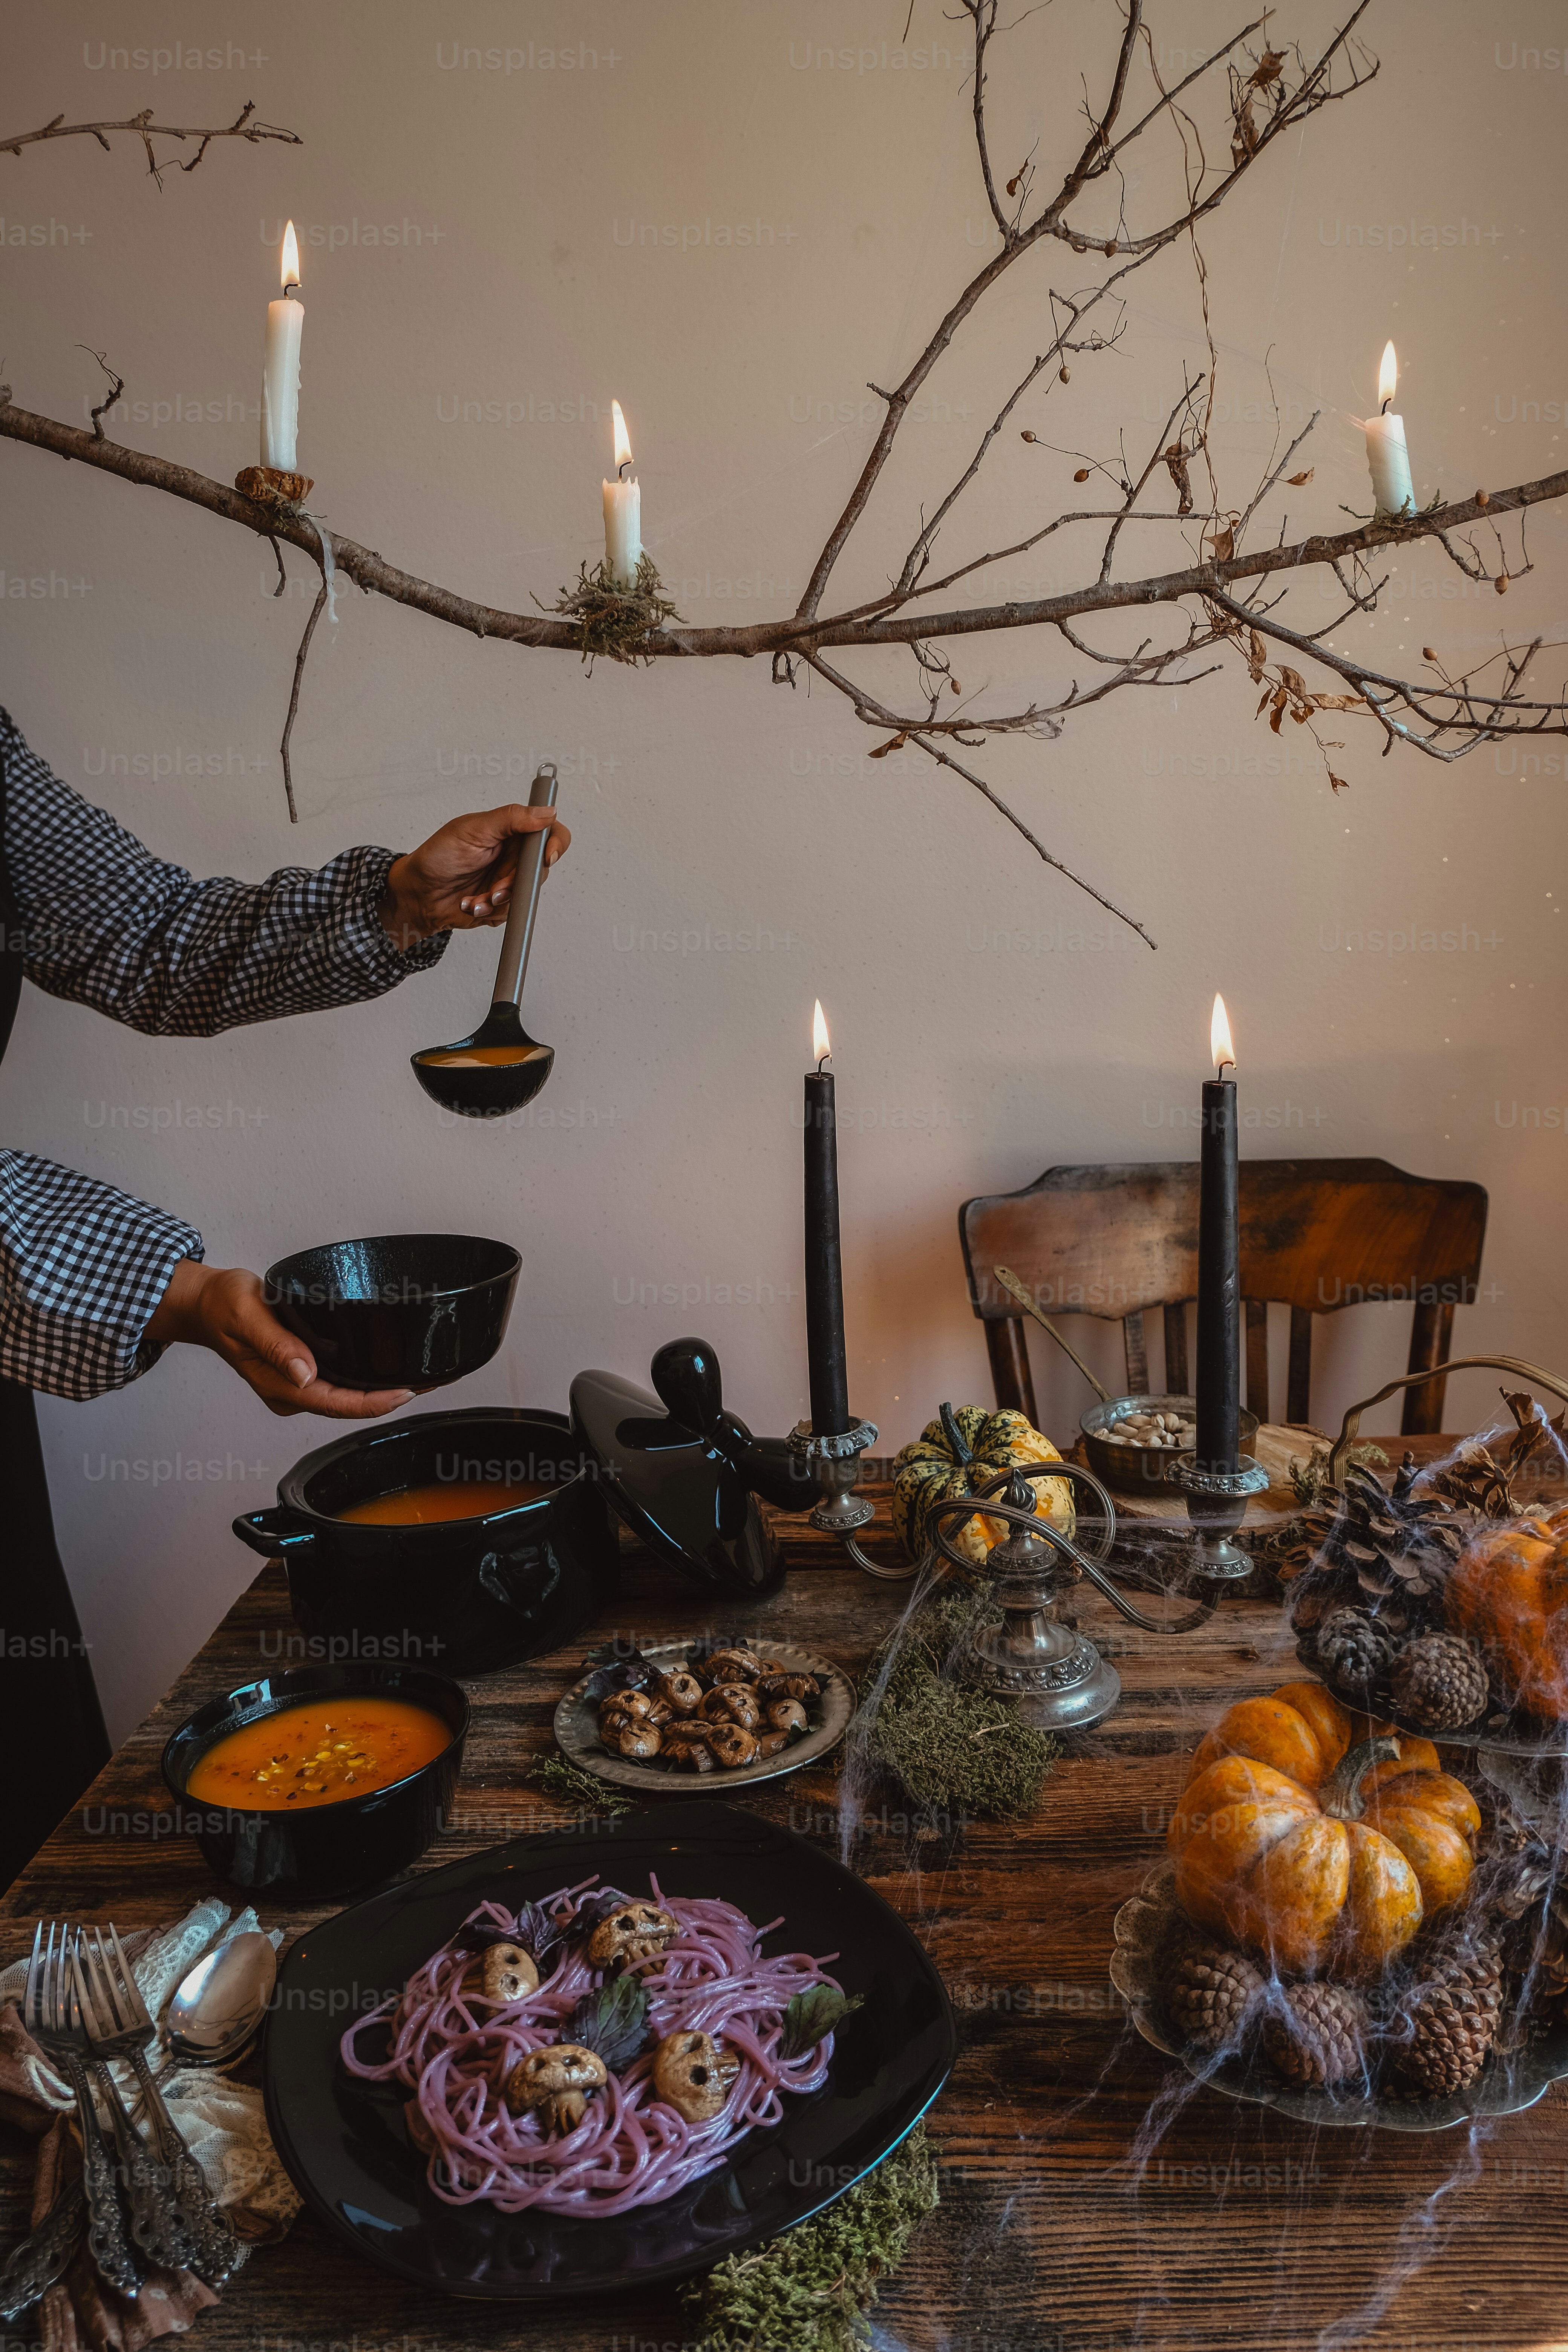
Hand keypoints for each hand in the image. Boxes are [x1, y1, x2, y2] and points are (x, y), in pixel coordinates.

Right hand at [147, 1260, 412, 1419]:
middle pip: (348, 1405)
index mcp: (278, 1385)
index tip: (406, 1393)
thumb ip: (275, 1343)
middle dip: (390, 1399)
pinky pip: (340, 1383)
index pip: (335, 1402)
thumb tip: (305, 1373)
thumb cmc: (221, 1305)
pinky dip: (367, 1379)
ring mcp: (296, 1385)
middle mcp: (290, 1391)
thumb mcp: (244, 1315)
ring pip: (347, 1396)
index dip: (373, 1403)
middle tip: (434, 1381)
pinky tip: (391, 1369)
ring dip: (382, 1391)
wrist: (204, 1305)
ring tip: (424, 1376)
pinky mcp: (301, 1373)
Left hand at [379, 801, 571, 947]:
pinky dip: (490, 911)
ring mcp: (509, 881)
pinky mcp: (501, 904)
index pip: (549, 832)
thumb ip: (512, 818)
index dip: (555, 844)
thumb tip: (546, 812)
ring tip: (477, 898)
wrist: (417, 893)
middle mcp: (513, 856)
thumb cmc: (438, 856)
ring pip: (526, 895)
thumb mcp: (473, 828)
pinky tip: (472, 903)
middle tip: (496, 888)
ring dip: (501, 900)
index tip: (546, 857)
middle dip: (517, 883)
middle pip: (540, 870)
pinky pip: (511, 913)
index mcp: (511, 832)